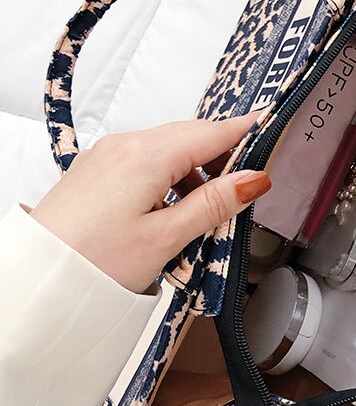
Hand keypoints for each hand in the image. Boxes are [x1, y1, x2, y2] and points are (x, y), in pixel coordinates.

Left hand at [32, 116, 270, 293]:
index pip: (212, 132)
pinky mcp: (96, 171)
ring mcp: (108, 155)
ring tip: (207, 210)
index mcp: (147, 155)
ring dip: (195, 169)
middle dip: (223, 154)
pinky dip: (169, 176)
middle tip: (247, 183)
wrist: (33, 280)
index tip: (272, 126)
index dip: (246, 131)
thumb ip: (214, 203)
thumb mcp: (166, 238)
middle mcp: (126, 145)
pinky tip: (173, 209)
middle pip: (191, 136)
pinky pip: (145, 161)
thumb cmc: (93, 263)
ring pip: (168, 148)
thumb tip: (253, 179)